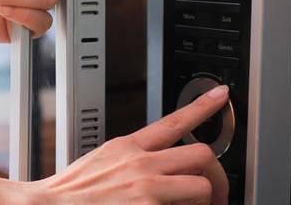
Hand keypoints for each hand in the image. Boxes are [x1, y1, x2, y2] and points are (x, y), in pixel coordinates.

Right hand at [30, 85, 230, 204]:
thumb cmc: (70, 193)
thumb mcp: (101, 162)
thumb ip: (129, 159)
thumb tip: (153, 165)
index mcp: (128, 148)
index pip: (174, 121)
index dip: (202, 106)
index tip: (220, 96)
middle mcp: (141, 164)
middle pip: (201, 154)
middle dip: (215, 175)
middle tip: (215, 193)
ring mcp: (147, 188)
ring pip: (202, 186)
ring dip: (203, 201)